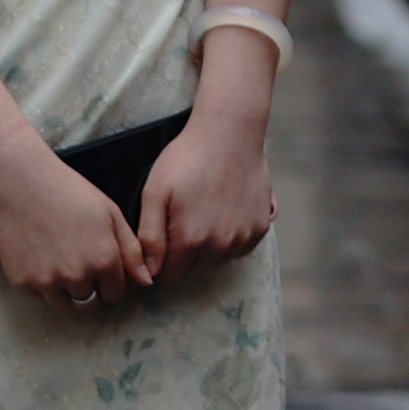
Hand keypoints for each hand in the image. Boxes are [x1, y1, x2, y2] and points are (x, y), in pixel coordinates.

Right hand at [0, 122, 155, 311]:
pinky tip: (41, 256)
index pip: (114, 294)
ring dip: (66, 289)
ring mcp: (48, 282)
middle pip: (90, 302)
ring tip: (59, 257)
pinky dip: (43, 283)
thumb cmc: (68, 192)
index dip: (110, 280)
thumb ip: (131, 251)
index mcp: (104, 260)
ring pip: (65, 303)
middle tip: (78, 259)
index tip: (99, 264)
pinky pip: (40, 296)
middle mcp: (77, 277)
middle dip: (89, 287)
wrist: (20, 182)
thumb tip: (146, 282)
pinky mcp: (23, 283)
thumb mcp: (110, 214)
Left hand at [138, 102, 277, 280]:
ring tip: (201, 213)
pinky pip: (239, 248)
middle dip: (183, 256)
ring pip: (217, 262)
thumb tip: (148, 274)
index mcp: (190, 241)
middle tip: (181, 221)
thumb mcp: (154, 193)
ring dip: (207, 249)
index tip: (161, 239)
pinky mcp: (260, 227)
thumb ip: (149, 237)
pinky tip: (222, 213)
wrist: (229, 133)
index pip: (168, 276)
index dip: (160, 261)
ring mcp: (243, 238)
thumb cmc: (186, 158)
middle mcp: (220, 247)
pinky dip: (230, 239)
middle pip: (193, 272)